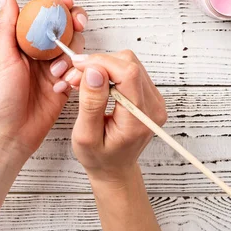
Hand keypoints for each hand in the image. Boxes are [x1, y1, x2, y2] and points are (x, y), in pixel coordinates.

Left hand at [0, 0, 87, 161]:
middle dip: (74, 22)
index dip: (57, 4)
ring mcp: (53, 67)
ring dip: (70, 56)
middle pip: (64, 26)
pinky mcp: (65, 83)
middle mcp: (39, 51)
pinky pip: (79, 70)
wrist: (11, 135)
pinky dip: (75, 74)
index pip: (42, 13)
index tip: (67, 3)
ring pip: (75, 47)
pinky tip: (61, 86)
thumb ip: (7, 25)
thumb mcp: (2, 57)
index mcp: (22, 40)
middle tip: (78, 24)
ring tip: (56, 73)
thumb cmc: (0, 99)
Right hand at [70, 51, 167, 184]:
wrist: (115, 168)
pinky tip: (97, 84)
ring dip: (103, 66)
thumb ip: (91, 103)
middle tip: (76, 77)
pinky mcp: (150, 95)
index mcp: (138, 119)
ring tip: (84, 82)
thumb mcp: (86, 135)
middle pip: (129, 63)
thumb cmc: (99, 157)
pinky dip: (110, 71)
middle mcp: (153, 107)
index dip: (101, 62)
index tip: (78, 67)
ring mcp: (155, 100)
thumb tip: (94, 71)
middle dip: (99, 63)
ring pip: (129, 62)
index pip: (128, 73)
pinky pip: (130, 70)